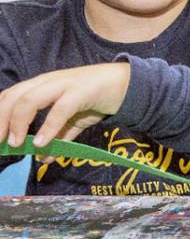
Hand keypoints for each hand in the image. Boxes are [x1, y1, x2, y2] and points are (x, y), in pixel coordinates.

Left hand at [0, 63, 130, 156]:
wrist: (127, 83)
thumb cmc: (97, 98)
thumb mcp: (73, 119)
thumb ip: (58, 136)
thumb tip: (43, 157)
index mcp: (42, 85)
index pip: (10, 95)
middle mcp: (48, 81)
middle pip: (14, 96)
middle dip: (1, 120)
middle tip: (0, 143)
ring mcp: (64, 84)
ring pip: (30, 99)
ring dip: (18, 123)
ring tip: (16, 144)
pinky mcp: (82, 91)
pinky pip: (60, 109)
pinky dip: (48, 127)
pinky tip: (43, 143)